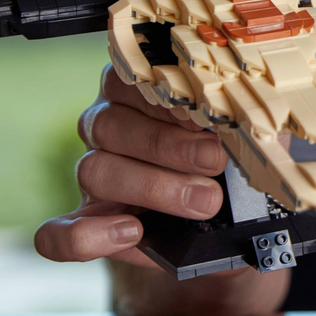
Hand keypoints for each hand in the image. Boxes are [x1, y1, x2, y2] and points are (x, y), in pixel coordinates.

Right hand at [34, 64, 228, 266]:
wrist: (223, 221)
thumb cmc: (229, 164)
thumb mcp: (239, 137)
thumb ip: (238, 125)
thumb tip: (256, 122)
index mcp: (137, 91)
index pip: (132, 80)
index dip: (167, 97)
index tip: (206, 112)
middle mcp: (106, 126)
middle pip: (111, 124)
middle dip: (168, 144)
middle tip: (214, 161)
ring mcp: (92, 174)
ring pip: (95, 170)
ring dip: (152, 187)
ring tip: (203, 201)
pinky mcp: (85, 222)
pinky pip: (59, 233)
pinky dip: (88, 236)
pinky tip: (132, 232)